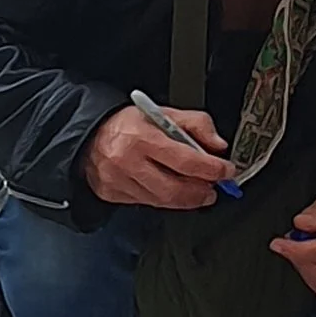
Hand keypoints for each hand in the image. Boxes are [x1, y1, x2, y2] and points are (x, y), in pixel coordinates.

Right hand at [82, 101, 236, 210]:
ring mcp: (118, 181)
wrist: (90, 135)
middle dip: (201, 192)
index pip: (185, 160)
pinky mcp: (112, 194)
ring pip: (162, 201)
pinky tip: (172, 191)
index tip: (226, 171)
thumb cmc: (128, 124)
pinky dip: (166, 200)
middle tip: (214, 188)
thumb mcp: (162, 113)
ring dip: (187, 199)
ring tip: (198, 191)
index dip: (212, 169)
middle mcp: (128, 161)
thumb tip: (218, 145)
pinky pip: (148, 203)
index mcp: (142, 137)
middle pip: (174, 189)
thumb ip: (195, 124)